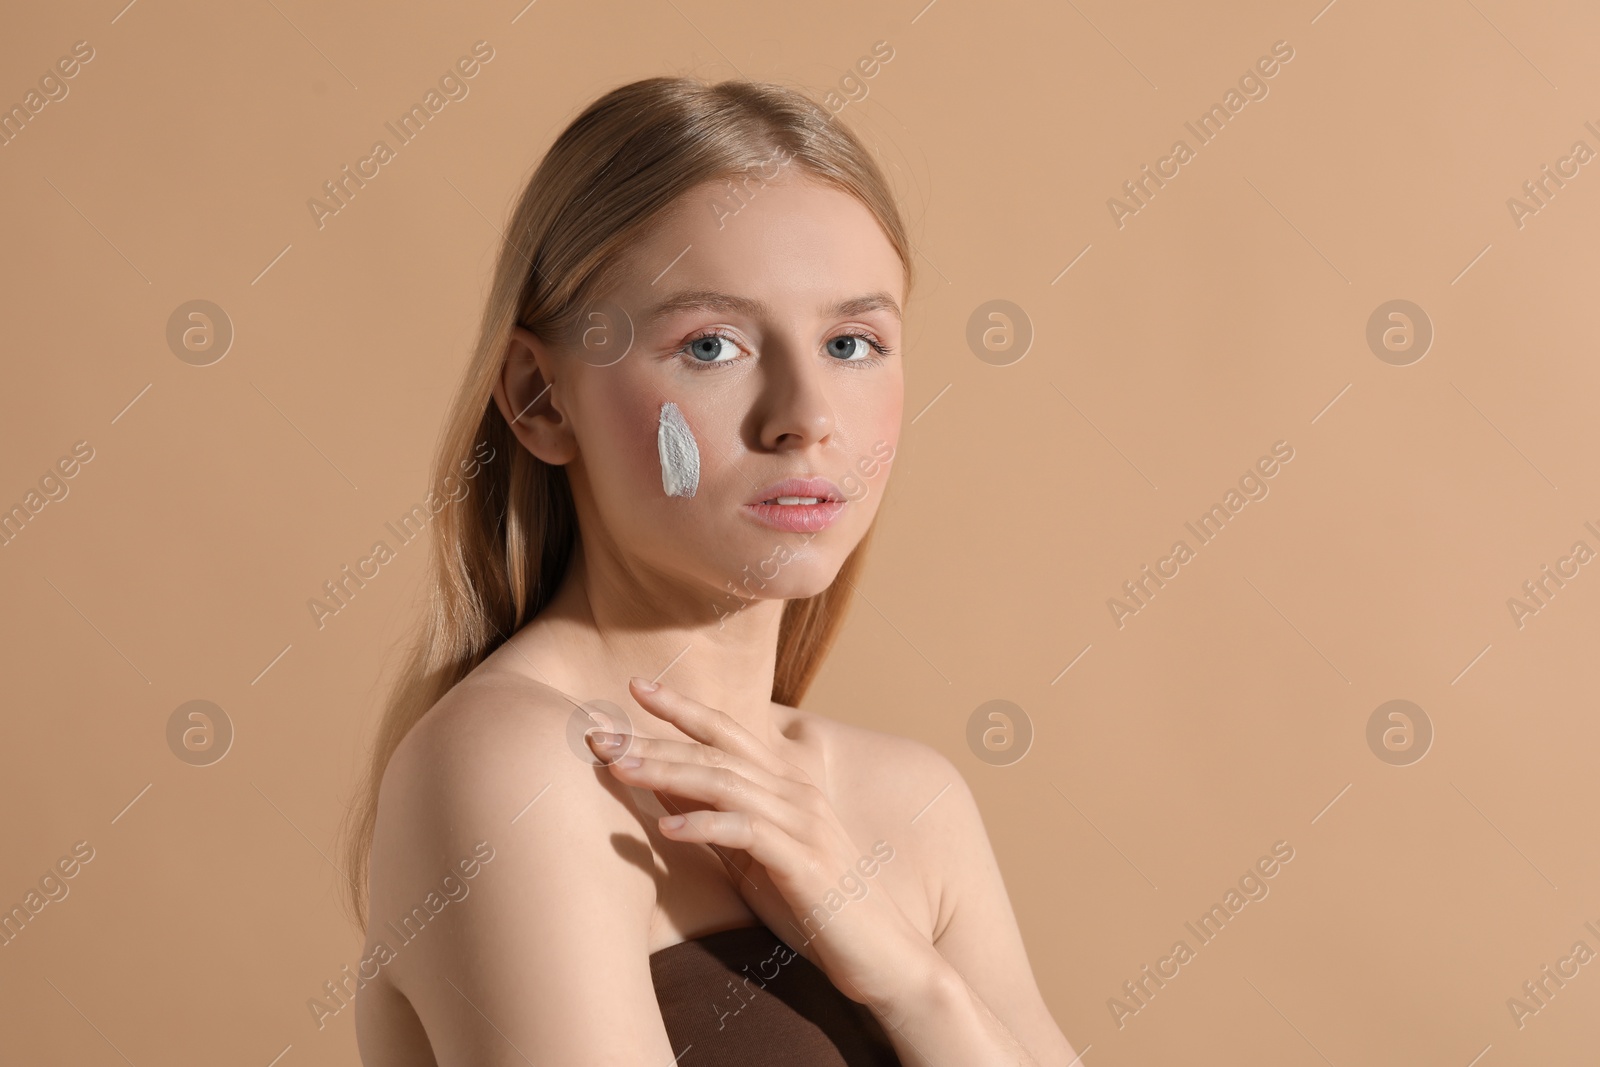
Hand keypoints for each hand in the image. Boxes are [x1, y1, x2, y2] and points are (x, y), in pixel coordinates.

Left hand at [584, 676, 942, 1014]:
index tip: (634, 685)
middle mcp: (797, 793)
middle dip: (655, 738)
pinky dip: (707, 826)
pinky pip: (750, 833)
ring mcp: (805, 825)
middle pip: (717, 750)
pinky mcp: (807, 864)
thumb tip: (662, 783)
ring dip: (669, 772)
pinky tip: (668, 831)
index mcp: (787, 786)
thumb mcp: (755, 859)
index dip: (681, 707)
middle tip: (600, 733)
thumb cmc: (817, 909)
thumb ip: (717, 817)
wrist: (885, 958)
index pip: (727, 732)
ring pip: (727, 783)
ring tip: (619, 768)